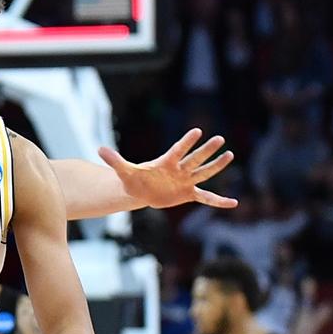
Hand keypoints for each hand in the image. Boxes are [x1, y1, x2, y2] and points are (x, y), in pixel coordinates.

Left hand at [99, 128, 236, 209]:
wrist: (140, 190)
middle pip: (195, 158)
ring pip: (204, 172)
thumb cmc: (134, 178)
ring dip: (216, 165)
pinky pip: (206, 197)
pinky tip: (233, 203)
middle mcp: (179, 169)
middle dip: (206, 150)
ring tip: (230, 154)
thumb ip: (115, 161)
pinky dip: (218, 201)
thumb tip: (99, 149)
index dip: (186, 142)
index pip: (178, 150)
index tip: (197, 131)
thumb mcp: (123, 171)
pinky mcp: (188, 193)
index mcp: (165, 162)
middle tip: (220, 139)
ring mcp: (185, 180)